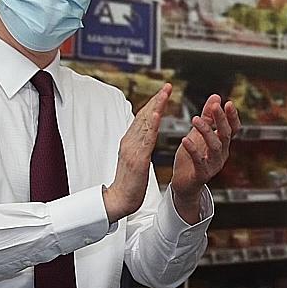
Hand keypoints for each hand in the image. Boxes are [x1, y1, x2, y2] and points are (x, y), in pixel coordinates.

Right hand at [104, 84, 170, 224]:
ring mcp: (132, 149)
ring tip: (165, 94)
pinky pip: (146, 138)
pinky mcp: (137, 158)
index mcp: (130, 142)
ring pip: (145, 123)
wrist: (119, 201)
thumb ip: (140, 146)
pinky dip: (151, 125)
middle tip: (167, 86)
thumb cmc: (129, 183)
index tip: (163, 92)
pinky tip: (158, 115)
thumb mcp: (136, 160)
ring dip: (155, 107)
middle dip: (156, 100)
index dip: (153, 104)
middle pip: (144, 116)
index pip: (143, 119)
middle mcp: (129, 142)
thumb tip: (146, 135)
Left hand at [172, 94, 241, 201]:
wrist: (183, 185)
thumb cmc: (191, 159)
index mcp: (222, 144)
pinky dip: (193, 150)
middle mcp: (221, 154)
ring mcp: (213, 165)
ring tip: (195, 119)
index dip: (232, 117)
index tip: (228, 103)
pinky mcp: (202, 174)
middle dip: (221, 120)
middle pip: (226, 135)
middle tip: (216, 106)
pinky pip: (199, 161)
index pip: (233, 129)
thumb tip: (216, 96)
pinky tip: (185, 139)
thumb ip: (207, 117)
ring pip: (215, 147)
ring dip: (206, 132)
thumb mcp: (198, 134)